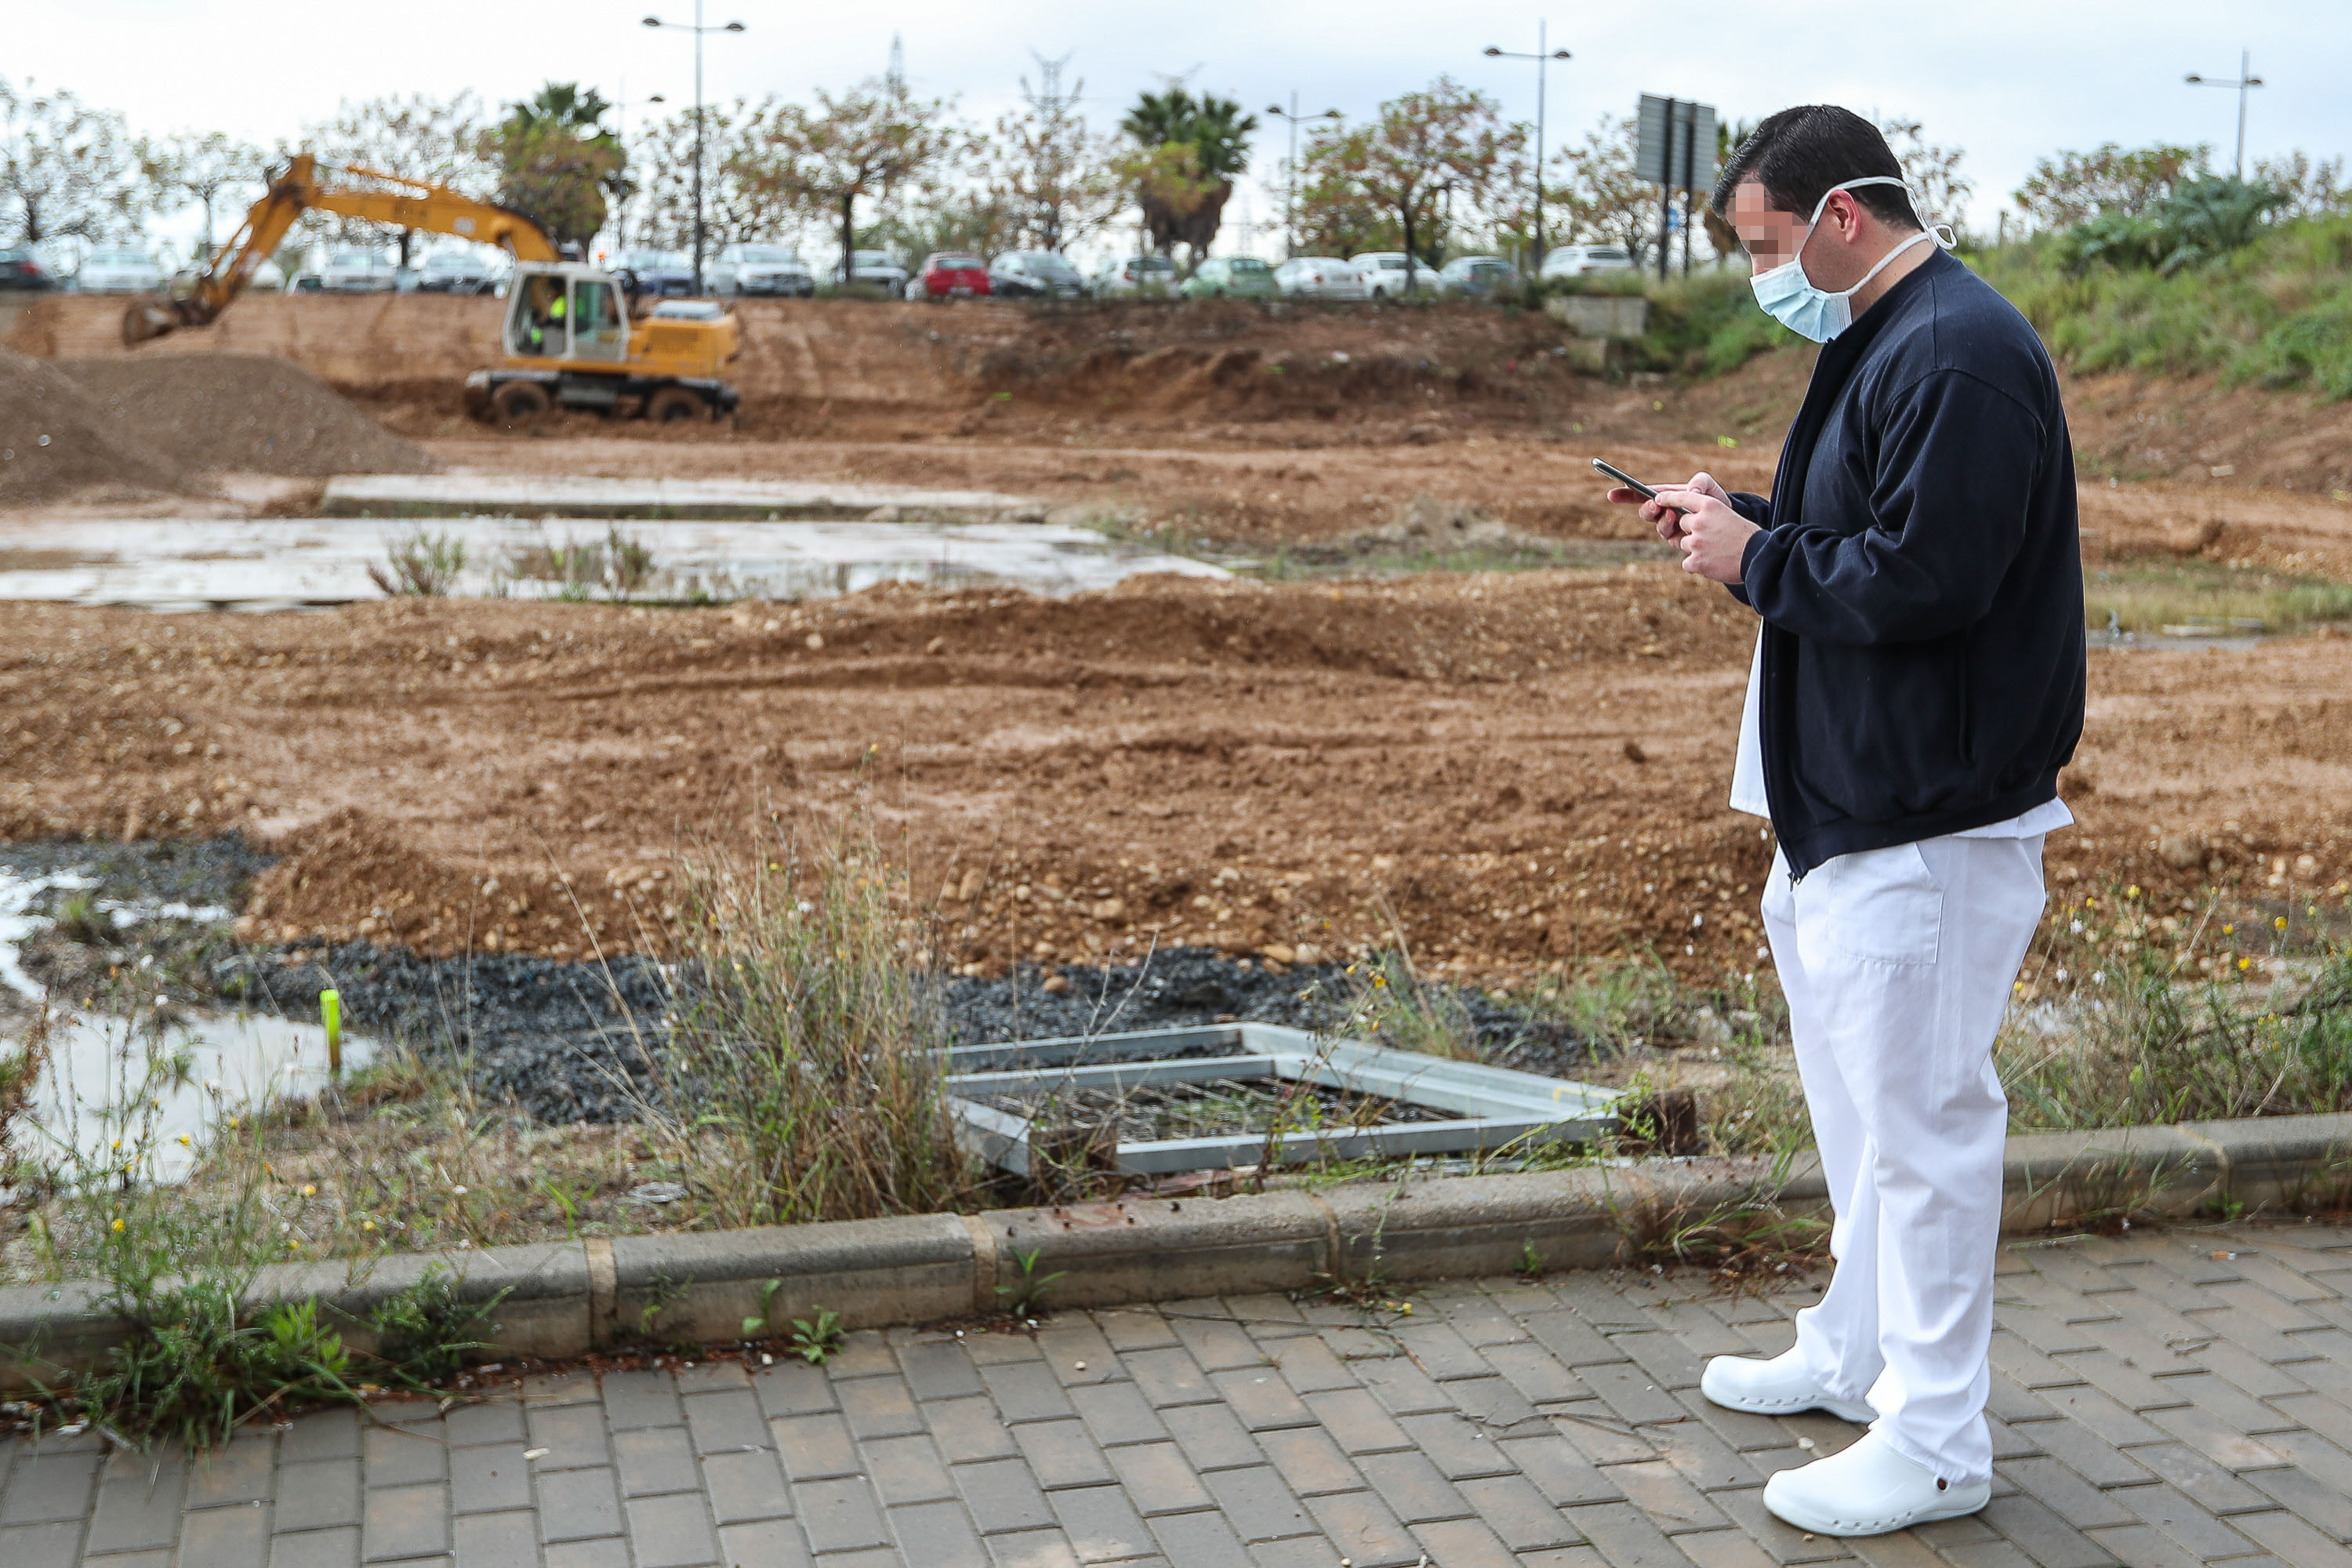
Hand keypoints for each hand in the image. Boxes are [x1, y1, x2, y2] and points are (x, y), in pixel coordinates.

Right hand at [1606, 470, 1732, 544]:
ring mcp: (1672, 529)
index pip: (1641, 495)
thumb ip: (1700, 482)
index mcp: (1666, 497)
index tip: (1612, 494)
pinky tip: (1686, 531)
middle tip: (1656, 506)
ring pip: (1659, 529)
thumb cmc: (1715, 500)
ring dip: (1664, 522)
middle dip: (1648, 509)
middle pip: (1646, 513)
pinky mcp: (1682, 543)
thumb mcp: (1709, 485)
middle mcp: (1665, 514)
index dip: (1625, 494)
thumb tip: (1689, 491)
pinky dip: (1678, 536)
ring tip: (1674, 516)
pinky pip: (1674, 541)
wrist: (1730, 522)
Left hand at [1653, 483, 1758, 584]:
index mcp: (1710, 505)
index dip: (1669, 498)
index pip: (1683, 497)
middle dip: (1692, 531)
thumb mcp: (1727, 514)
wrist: (1758, 557)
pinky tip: (1713, 562)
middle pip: (1682, 524)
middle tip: (1713, 537)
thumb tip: (1685, 520)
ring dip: (1696, 549)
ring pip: (1684, 544)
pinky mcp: (1695, 560)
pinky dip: (1697, 564)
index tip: (1658, 498)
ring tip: (1716, 550)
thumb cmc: (1745, 536)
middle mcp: (1700, 521)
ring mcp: (1696, 542)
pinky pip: (1687, 562)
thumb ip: (1706, 515)